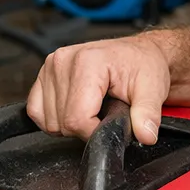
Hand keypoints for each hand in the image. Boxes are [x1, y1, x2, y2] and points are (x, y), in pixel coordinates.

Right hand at [26, 35, 169, 143]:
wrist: (139, 54)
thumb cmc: (143, 66)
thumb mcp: (153, 89)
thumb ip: (147, 114)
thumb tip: (145, 135)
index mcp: (88, 61)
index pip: (77, 118)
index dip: (95, 132)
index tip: (111, 125)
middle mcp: (62, 60)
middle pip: (62, 122)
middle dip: (86, 127)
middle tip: (106, 112)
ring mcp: (50, 67)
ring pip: (50, 121)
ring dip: (72, 123)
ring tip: (94, 107)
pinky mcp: (42, 75)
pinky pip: (36, 112)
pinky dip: (55, 118)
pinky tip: (76, 108)